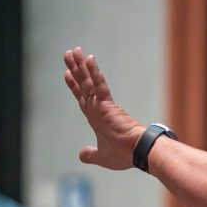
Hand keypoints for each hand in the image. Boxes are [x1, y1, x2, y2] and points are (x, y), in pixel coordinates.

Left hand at [63, 47, 144, 169]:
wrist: (138, 152)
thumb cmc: (125, 155)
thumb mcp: (102, 156)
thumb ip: (91, 154)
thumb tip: (82, 155)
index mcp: (97, 119)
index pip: (83, 98)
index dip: (75, 86)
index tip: (68, 74)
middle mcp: (98, 109)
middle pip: (84, 85)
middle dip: (75, 69)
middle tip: (69, 53)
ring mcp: (102, 105)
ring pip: (89, 81)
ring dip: (80, 65)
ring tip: (74, 50)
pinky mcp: (107, 103)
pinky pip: (98, 84)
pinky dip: (93, 72)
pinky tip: (89, 59)